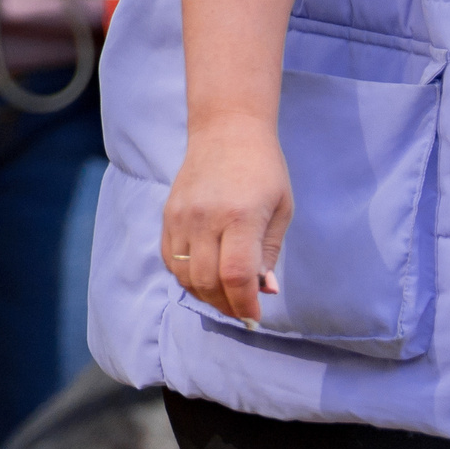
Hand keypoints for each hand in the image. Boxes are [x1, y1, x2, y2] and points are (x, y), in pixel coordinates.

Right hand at [162, 113, 291, 323]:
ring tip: (226, 297)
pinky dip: (187, 278)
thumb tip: (264, 290)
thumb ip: (269, 253)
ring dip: (206, 295)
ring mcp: (181, 216)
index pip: (235, 276)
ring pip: (184, 276)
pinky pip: (170, 260)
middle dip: (226, 305)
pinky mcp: (168, 214)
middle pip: (206, 281)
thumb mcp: (281, 210)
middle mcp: (205, 218)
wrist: (226, 130)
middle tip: (242, 311)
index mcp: (240, 217)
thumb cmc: (263, 170)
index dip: (244, 304)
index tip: (254, 318)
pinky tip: (206, 278)